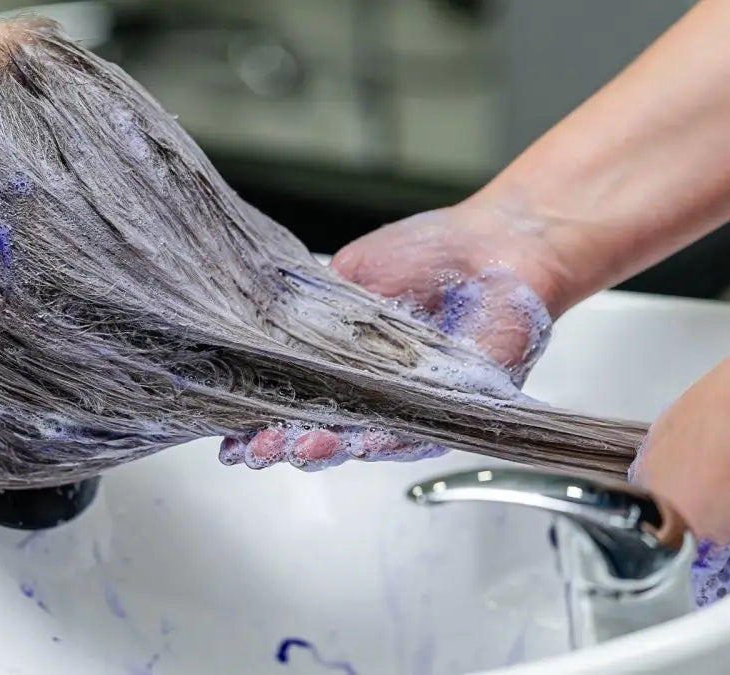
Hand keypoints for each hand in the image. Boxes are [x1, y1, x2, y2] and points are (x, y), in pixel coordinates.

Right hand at [220, 196, 573, 470]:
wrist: (497, 244)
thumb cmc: (429, 254)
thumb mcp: (355, 273)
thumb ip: (316, 310)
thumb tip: (266, 336)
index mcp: (346, 363)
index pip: (297, 402)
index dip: (262, 422)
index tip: (232, 436)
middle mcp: (377, 393)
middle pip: (325, 433)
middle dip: (287, 443)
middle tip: (257, 449)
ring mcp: (414, 406)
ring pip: (366, 442)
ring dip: (331, 447)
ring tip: (299, 446)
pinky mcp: (457, 411)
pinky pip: (422, 432)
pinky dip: (393, 438)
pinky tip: (364, 440)